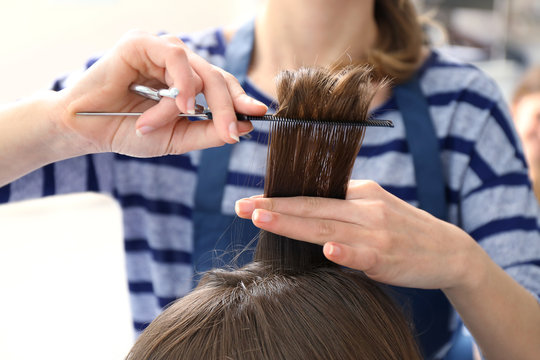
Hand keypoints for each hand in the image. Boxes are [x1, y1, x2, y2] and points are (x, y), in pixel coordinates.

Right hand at [55, 30, 266, 156]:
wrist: (86, 131)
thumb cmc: (127, 131)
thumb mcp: (177, 138)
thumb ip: (209, 132)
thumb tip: (245, 126)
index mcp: (185, 82)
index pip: (221, 85)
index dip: (240, 99)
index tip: (258, 115)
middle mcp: (176, 64)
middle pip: (216, 78)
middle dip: (228, 106)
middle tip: (232, 131)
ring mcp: (160, 51)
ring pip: (198, 71)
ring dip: (188, 103)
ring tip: (174, 121)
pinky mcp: (142, 42)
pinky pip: (177, 57)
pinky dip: (181, 83)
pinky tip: (179, 104)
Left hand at [235, 180, 483, 289]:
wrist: (449, 250)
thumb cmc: (404, 229)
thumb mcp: (375, 207)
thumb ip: (343, 207)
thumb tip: (305, 207)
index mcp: (360, 193)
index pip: (312, 195)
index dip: (279, 198)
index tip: (249, 201)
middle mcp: (365, 208)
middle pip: (312, 207)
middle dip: (273, 207)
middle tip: (240, 206)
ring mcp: (377, 232)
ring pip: (328, 226)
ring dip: (294, 223)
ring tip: (263, 219)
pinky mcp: (388, 257)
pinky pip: (363, 253)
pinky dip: (346, 251)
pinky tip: (328, 249)